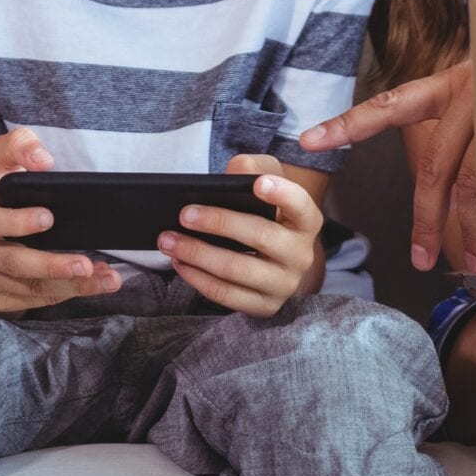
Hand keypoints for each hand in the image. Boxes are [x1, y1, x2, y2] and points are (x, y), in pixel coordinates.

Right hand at [0, 129, 122, 314]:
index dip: (17, 222)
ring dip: (72, 285)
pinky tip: (95, 283)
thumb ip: (18, 146)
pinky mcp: (0, 301)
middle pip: (14, 264)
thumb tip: (43, 159)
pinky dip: (69, 293)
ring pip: (31, 289)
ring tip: (106, 279)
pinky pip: (37, 301)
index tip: (49, 218)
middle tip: (86, 264)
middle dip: (51, 266)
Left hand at [158, 155, 322, 317]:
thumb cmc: (267, 212)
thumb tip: (232, 172)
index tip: (258, 184)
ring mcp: (284, 284)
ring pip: (237, 269)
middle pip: (260, 236)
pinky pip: (227, 295)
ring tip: (168, 240)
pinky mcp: (265, 306)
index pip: (300, 205)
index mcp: (306, 221)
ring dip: (197, 254)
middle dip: (219, 223)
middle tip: (184, 214)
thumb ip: (252, 169)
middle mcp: (301, 255)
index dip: (282, 194)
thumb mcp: (266, 182)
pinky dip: (198, 278)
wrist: (278, 258)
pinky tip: (179, 262)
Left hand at [301, 60, 475, 274]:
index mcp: (449, 84)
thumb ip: (455, 124)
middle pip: (438, 166)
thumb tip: (446, 187)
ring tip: (475, 264)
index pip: (389, 105)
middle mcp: (471, 93)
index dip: (348, 124)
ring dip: (473, 227)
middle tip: (420, 259)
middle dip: (426, 218)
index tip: (308, 139)